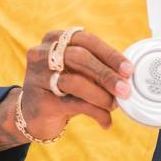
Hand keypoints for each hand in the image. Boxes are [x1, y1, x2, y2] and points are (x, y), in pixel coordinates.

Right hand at [0, 28, 133, 151]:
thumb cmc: (62, 89)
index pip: (87, 41)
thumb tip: (127, 77)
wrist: (32, 115)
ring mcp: (37, 76)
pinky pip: (73, 104)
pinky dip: (95, 112)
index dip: (110, 55)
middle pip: (80, 58)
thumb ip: (98, 69)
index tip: (128, 70)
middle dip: (107, 75)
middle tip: (126, 89)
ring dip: (101, 96)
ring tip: (115, 106)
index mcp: (54, 39)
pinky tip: (106, 121)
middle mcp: (42, 54)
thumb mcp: (78, 73)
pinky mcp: (40, 101)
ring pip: (76, 82)